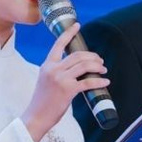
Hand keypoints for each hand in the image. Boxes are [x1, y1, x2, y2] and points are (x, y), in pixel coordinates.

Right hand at [21, 25, 109, 141]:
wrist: (36, 116)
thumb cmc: (43, 101)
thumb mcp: (46, 81)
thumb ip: (57, 72)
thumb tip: (76, 70)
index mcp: (47, 65)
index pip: (58, 44)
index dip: (69, 33)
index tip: (77, 25)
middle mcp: (53, 69)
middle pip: (78, 55)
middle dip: (92, 56)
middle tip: (100, 61)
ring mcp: (60, 79)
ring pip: (84, 65)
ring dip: (97, 66)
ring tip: (103, 69)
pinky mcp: (68, 90)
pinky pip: (88, 82)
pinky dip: (99, 81)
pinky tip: (105, 81)